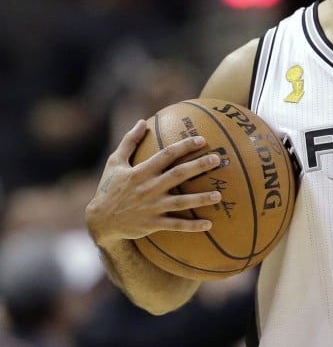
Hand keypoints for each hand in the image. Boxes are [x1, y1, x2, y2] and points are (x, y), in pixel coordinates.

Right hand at [85, 120, 222, 248]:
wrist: (99, 220)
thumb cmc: (109, 188)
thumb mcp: (115, 162)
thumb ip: (129, 142)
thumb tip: (142, 121)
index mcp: (140, 172)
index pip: (166, 155)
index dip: (184, 147)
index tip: (202, 140)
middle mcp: (148, 188)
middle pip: (178, 175)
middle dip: (198, 166)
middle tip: (217, 159)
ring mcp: (151, 207)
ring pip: (180, 202)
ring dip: (200, 199)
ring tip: (219, 195)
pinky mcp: (152, 224)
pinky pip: (175, 225)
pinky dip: (191, 226)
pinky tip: (209, 223)